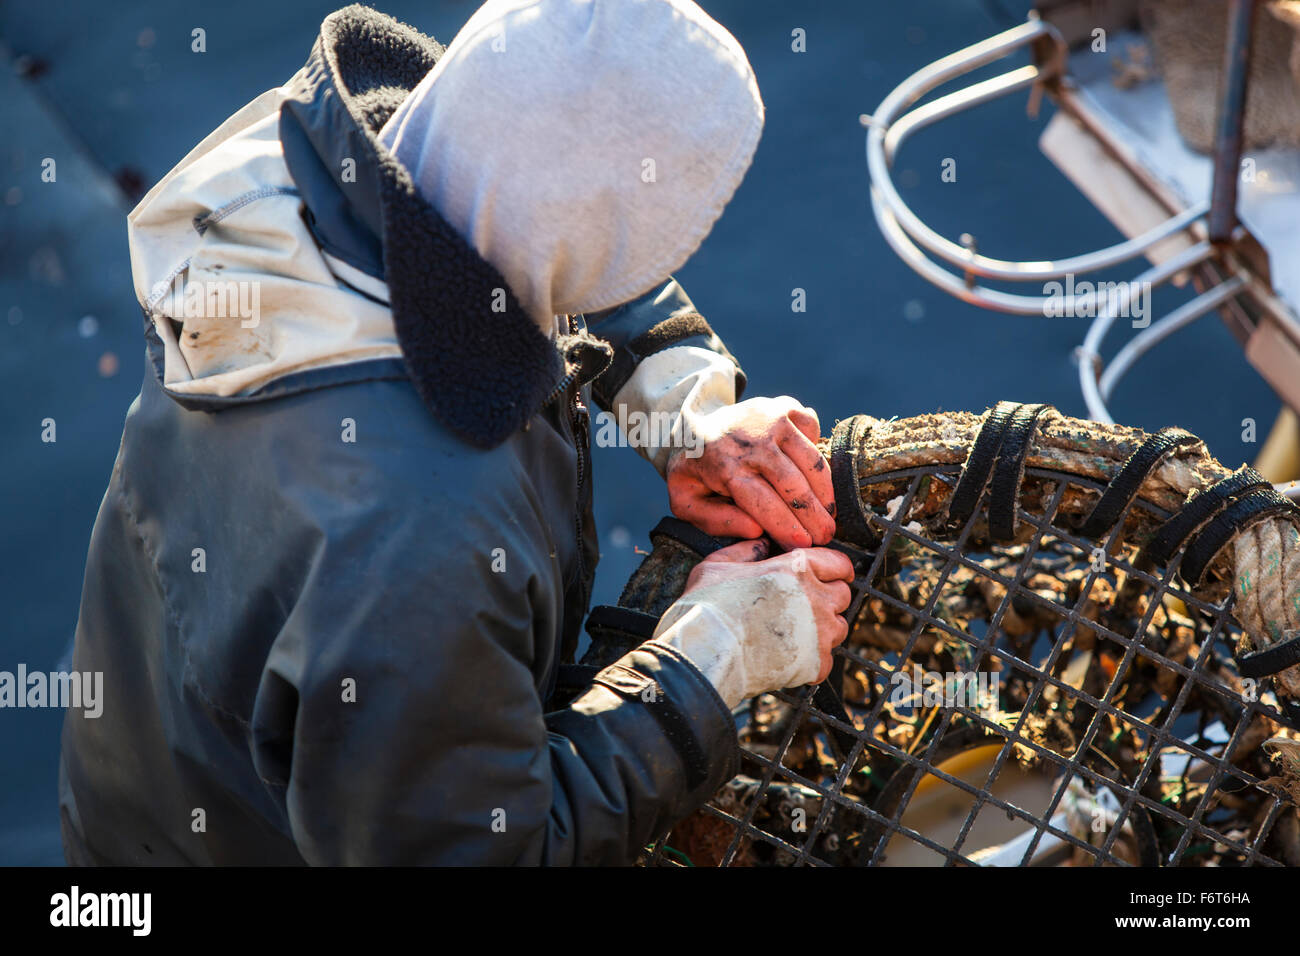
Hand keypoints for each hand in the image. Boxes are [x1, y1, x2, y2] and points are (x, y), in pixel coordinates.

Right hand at [652, 538, 853, 708]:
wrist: (704, 652)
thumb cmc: (707, 607)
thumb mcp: (718, 564)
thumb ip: (745, 551)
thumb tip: (760, 544)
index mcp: (797, 567)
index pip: (839, 563)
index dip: (835, 569)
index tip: (830, 576)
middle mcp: (816, 596)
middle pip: (843, 595)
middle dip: (828, 598)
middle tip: (806, 606)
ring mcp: (820, 632)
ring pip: (839, 628)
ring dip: (824, 628)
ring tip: (798, 633)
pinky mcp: (816, 662)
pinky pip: (827, 659)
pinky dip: (813, 659)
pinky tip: (792, 657)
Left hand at [666, 396, 834, 550]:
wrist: (692, 423)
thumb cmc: (694, 471)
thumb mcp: (686, 501)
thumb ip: (715, 521)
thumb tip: (756, 530)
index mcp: (723, 466)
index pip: (764, 502)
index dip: (787, 527)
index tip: (805, 546)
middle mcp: (751, 440)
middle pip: (794, 485)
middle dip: (814, 516)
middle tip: (825, 537)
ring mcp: (770, 418)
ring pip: (811, 460)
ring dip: (825, 492)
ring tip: (829, 515)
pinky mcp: (783, 406)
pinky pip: (812, 429)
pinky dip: (817, 448)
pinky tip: (812, 474)